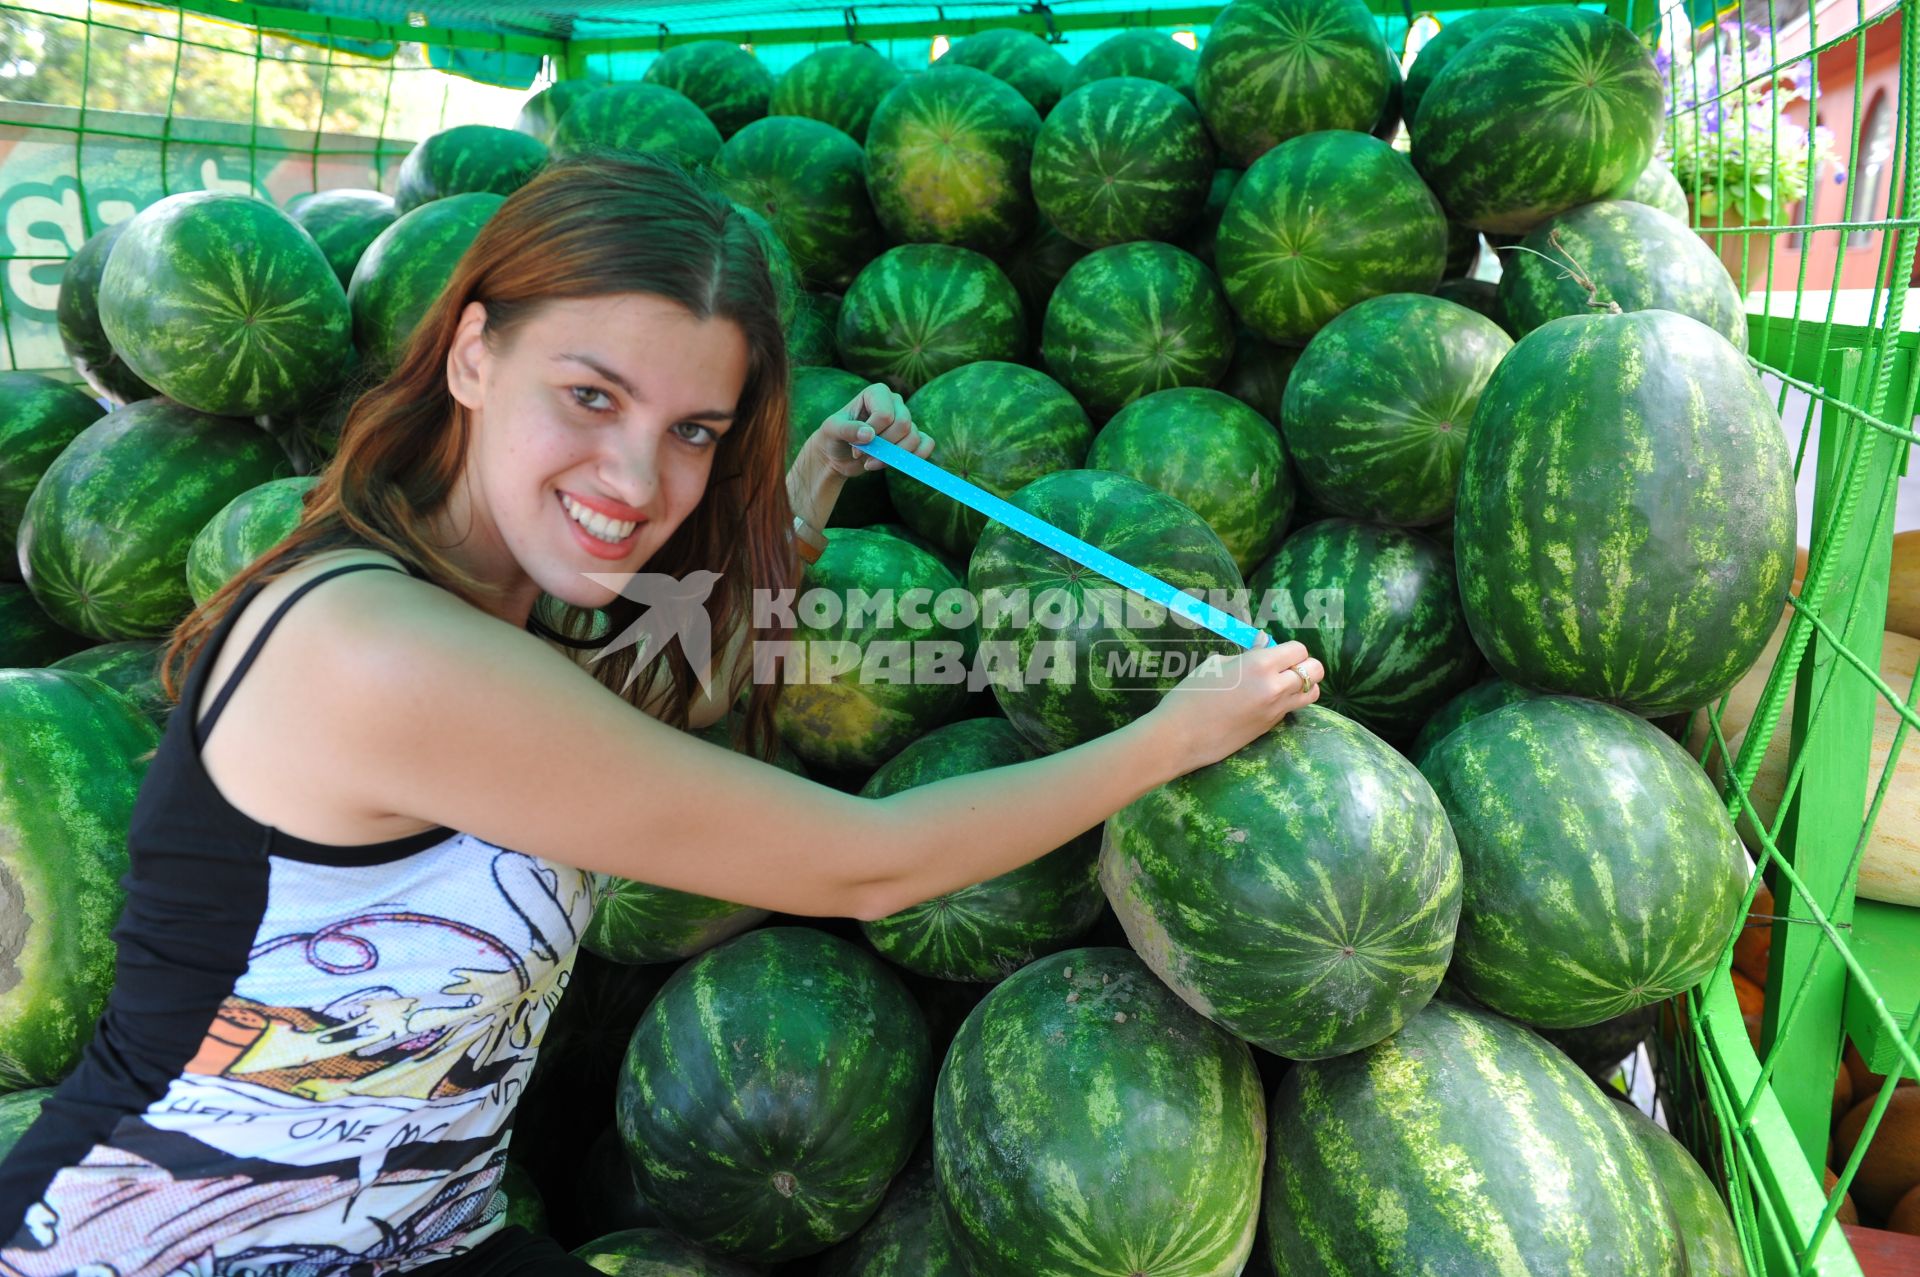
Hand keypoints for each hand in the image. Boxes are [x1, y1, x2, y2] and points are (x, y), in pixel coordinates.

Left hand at [808, 383, 934, 474]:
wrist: (838, 455)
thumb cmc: (833, 437)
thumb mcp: (832, 430)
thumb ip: (848, 430)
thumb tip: (869, 435)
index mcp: (877, 392)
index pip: (885, 414)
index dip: (872, 434)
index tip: (854, 445)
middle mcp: (895, 402)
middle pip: (903, 425)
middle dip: (884, 447)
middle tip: (864, 455)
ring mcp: (906, 419)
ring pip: (913, 437)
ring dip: (893, 457)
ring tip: (872, 463)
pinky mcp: (911, 437)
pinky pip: (927, 444)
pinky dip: (916, 457)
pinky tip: (897, 464)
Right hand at [1147, 638, 1323, 772]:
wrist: (1182, 735)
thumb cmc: (1191, 693)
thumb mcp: (1216, 665)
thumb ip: (1248, 654)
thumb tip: (1264, 642)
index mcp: (1261, 664)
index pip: (1299, 650)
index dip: (1290, 650)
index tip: (1276, 653)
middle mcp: (1276, 687)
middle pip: (1315, 671)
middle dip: (1305, 665)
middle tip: (1285, 667)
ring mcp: (1276, 710)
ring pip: (1312, 693)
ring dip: (1303, 685)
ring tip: (1282, 684)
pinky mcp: (1271, 726)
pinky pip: (1291, 708)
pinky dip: (1286, 702)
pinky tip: (1263, 702)